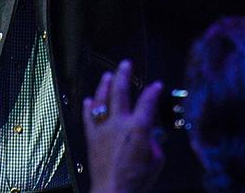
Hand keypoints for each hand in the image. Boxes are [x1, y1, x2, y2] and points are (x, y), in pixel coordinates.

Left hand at [83, 60, 164, 192]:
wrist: (113, 191)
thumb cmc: (136, 180)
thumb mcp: (157, 160)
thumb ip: (153, 142)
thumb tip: (148, 136)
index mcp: (138, 128)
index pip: (147, 101)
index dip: (153, 91)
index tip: (156, 85)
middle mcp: (119, 124)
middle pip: (120, 91)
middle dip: (123, 74)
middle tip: (126, 64)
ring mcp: (102, 129)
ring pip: (101, 99)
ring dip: (104, 85)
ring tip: (107, 75)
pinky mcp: (91, 138)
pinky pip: (87, 117)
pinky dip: (88, 107)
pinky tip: (88, 100)